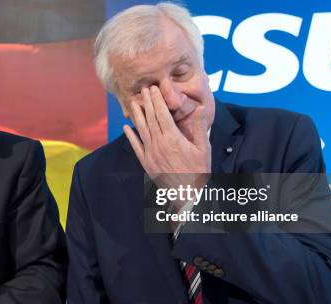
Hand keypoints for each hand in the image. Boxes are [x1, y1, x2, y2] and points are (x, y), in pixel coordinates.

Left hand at [123, 86, 210, 206]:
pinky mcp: (146, 163)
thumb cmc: (199, 170)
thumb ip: (200, 127)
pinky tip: (126, 127)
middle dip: (146, 102)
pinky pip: (136, 146)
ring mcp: (151, 153)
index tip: (154, 89)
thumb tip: (199, 108)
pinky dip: (130, 136)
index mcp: (173, 138)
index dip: (157, 100)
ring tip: (133, 102)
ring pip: (141, 129)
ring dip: (137, 115)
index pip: (162, 114)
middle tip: (143, 90)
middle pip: (150, 118)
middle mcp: (159, 143)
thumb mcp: (204, 148)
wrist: (188, 194)